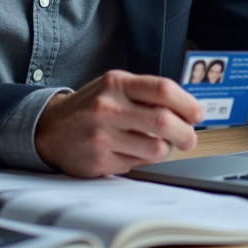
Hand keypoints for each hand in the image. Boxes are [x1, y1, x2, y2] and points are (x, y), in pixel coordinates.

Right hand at [34, 70, 204, 177]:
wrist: (51, 128)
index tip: (197, 114)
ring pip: (156, 148)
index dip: (187, 104)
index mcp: (117, 83)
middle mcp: (109, 106)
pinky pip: (138, 164)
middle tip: (189, 138)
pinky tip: (133, 151)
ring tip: (158, 144)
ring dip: (165, 149)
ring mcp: (103, 135)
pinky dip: (143, 159)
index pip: (162, 89)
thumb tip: (187, 108)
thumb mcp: (114, 87)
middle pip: (164, 121)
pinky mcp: (100, 160)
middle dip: (185, 133)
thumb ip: (146, 93)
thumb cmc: (91, 107)